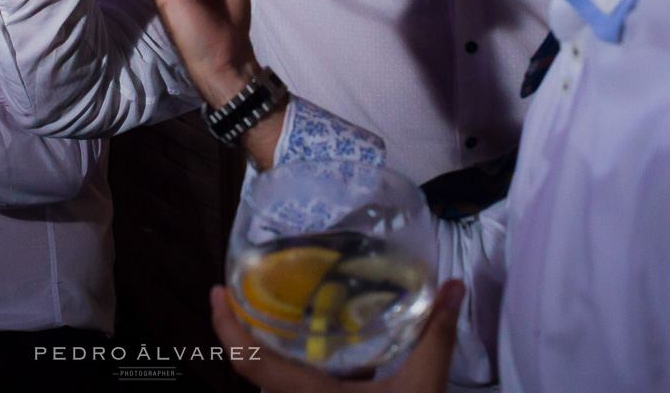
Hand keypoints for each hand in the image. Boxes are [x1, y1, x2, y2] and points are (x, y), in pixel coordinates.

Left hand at [210, 279, 464, 392]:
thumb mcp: (422, 388)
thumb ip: (435, 337)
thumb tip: (453, 287)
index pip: (248, 361)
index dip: (225, 327)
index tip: (216, 291)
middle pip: (253, 368)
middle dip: (243, 330)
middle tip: (246, 289)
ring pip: (269, 383)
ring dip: (264, 350)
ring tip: (271, 311)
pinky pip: (286, 392)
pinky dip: (286, 369)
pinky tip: (306, 350)